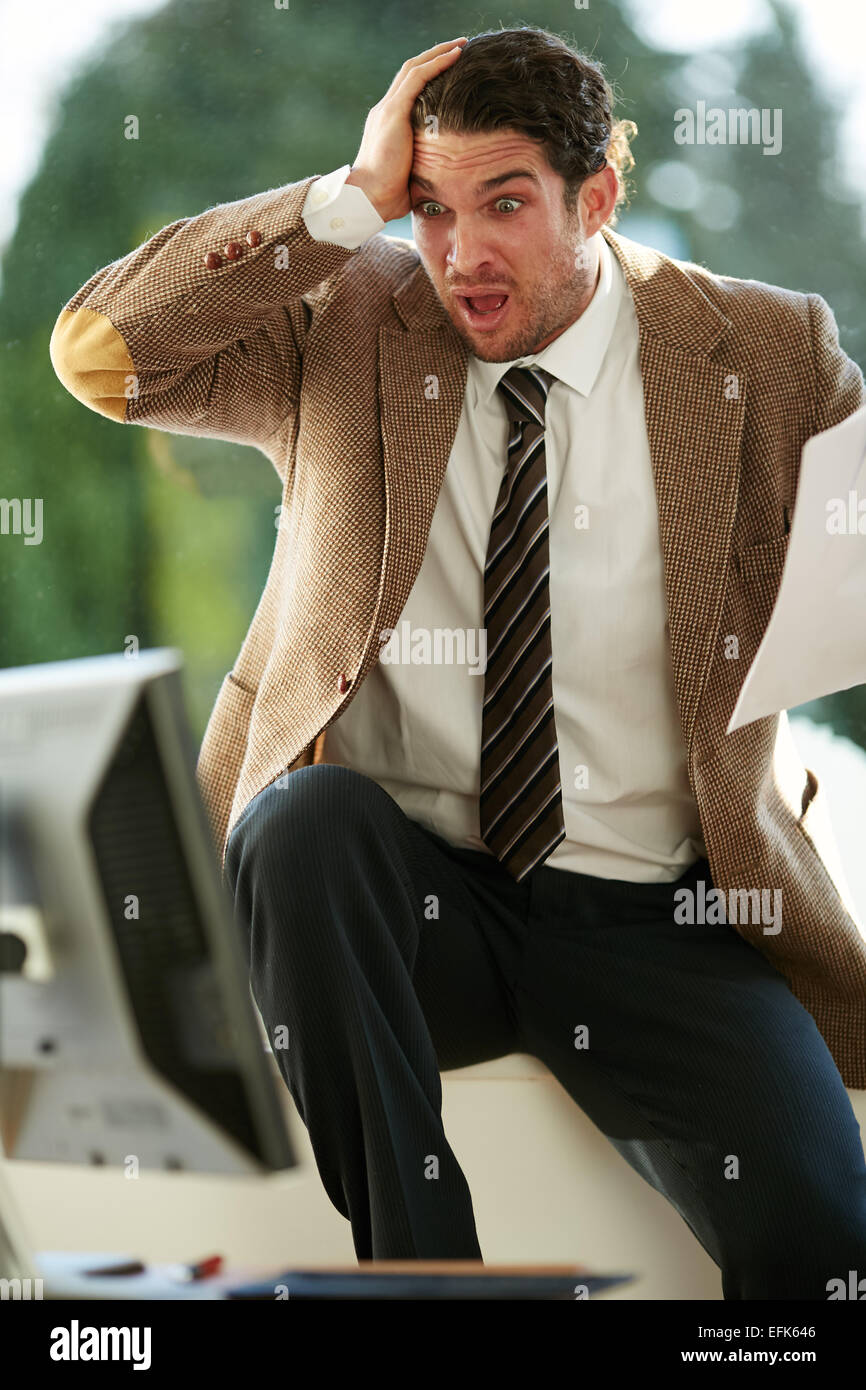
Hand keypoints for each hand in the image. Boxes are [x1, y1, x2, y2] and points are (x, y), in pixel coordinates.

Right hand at [346, 38, 467, 222]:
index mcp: (387, 123)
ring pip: (414, 68)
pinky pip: (418, 78)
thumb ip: (424, 164)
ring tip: (461, 44)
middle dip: (434, 55)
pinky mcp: (393, 113)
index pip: (407, 88)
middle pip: (410, 71)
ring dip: (438, 53)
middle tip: (459, 46)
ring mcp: (387, 109)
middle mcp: (385, 110)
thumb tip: (447, 175)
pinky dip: (437, 64)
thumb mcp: (411, 173)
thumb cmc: (388, 196)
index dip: (427, 73)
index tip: (448, 67)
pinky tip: (455, 56)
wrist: (368, 198)